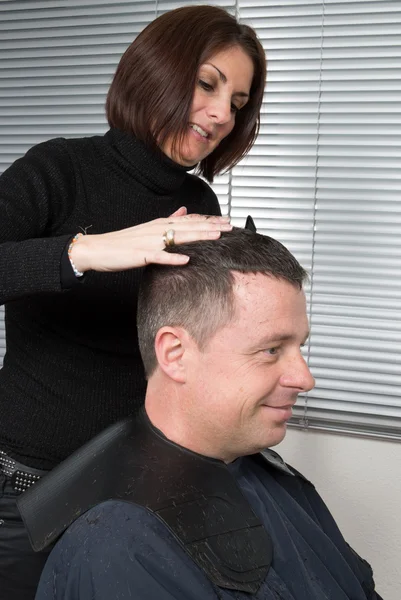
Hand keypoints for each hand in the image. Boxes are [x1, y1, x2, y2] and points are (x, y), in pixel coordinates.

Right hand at [70, 209, 231, 272]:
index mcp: (159, 224)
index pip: (189, 220)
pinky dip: (172, 258)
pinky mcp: (139, 255)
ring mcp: (148, 242)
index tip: (226, 221)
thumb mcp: (147, 229)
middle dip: (210, 226)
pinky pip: (158, 257)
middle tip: (230, 227)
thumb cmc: (122, 243)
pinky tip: (186, 259)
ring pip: (177, 238)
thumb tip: (184, 211)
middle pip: (188, 227)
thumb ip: (167, 220)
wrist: (96, 249)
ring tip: (216, 236)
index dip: (209, 220)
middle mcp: (156, 229)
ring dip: (198, 236)